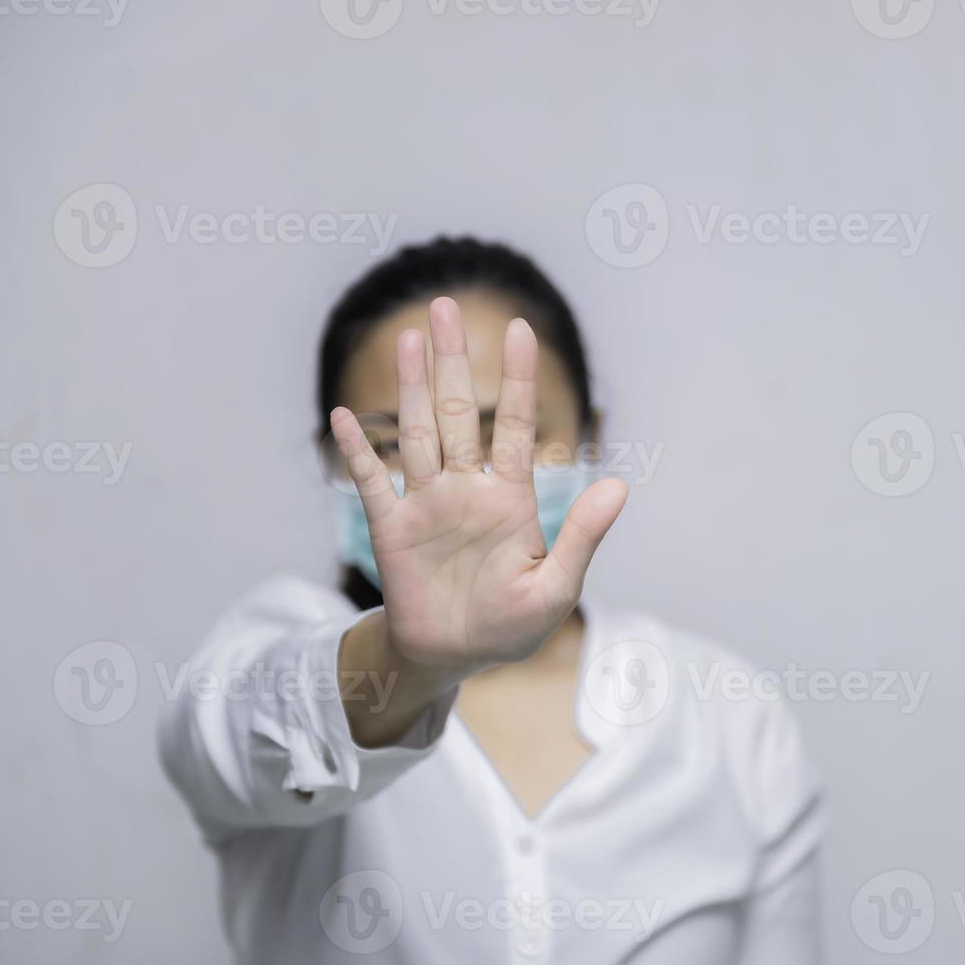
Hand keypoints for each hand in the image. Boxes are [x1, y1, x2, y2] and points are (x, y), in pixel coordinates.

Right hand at [330, 296, 627, 681]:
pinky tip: (345, 417)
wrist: (455, 657)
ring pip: (418, 432)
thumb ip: (583, 537)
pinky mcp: (392, 529)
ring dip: (411, 387)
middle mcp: (467, 489)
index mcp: (512, 498)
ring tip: (409, 337)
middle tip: (446, 306)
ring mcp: (427, 504)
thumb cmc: (511, 625)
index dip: (519, 379)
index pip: (518, 426)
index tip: (521, 330)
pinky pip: (372, 483)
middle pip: (460, 412)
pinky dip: (359, 452)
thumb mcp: (556, 588)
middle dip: (454, 360)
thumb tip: (620, 485)